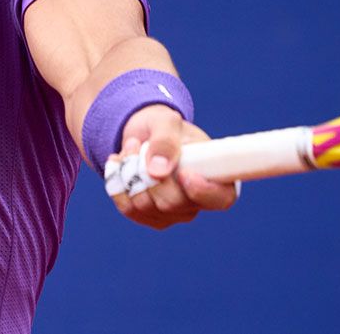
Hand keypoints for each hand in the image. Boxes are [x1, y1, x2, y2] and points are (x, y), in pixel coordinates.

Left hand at [105, 104, 237, 228]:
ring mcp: (174, 213)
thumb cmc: (164, 127)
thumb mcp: (166, 122)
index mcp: (216, 176)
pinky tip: (120, 165)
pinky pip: (128, 209)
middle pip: (171, 203)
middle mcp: (198, 201)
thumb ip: (165, 141)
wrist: (144, 135)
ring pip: (145, 205)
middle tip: (138, 145)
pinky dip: (118, 184)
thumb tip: (159, 171)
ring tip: (130, 149)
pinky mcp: (149, 217)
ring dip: (129, 173)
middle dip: (148, 172)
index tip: (183, 173)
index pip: (221, 199)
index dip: (203, 191)